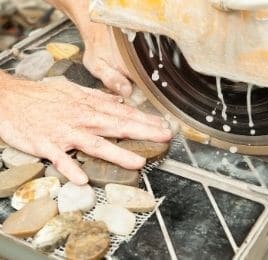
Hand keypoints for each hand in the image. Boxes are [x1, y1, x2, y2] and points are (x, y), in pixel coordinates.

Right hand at [0, 76, 172, 184]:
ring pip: (94, 143)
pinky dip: (70, 167)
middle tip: (165, 137)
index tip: (163, 125)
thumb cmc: (41, 95)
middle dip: (143, 132)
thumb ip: (97, 96)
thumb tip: (118, 100)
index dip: (145, 120)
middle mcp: (81, 119)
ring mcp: (64, 132)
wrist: (9, 98)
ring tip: (137, 162)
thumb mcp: (72, 90)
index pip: (122, 113)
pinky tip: (82, 179)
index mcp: (88, 106)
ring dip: (117, 153)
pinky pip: (59, 158)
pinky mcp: (45, 144)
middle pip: (116, 126)